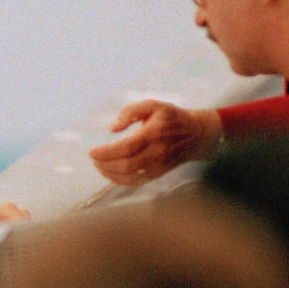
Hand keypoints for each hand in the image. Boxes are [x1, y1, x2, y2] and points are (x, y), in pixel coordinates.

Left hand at [88, 100, 222, 185]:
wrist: (196, 135)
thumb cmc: (171, 118)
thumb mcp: (152, 105)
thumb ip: (130, 112)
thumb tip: (113, 129)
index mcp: (154, 133)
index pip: (127, 147)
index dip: (106, 152)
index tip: (92, 151)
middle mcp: (157, 152)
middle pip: (125, 164)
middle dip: (104, 163)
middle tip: (93, 157)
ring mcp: (158, 166)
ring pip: (128, 176)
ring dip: (108, 172)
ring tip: (98, 164)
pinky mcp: (157, 174)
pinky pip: (134, 181)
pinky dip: (118, 179)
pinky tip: (109, 172)